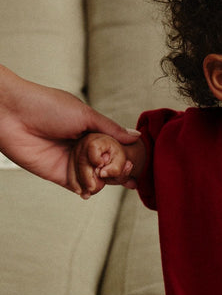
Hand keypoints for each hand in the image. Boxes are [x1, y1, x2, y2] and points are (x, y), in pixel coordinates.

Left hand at [0, 65, 138, 193]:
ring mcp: (72, 162)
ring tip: (100, 173)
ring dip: (102, 180)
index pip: (116, 149)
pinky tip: (91, 186)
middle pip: (108, 166)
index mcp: (91, 131)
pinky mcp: (59, 175)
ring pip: (97, 179)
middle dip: (117, 171)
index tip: (132, 161)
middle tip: (120, 169)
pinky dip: (88, 189)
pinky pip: (80, 187)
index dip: (125, 156)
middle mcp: (83, 148)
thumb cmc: (46, 106)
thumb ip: (111, 129)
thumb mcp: (85, 114)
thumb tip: (135, 137)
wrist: (13, 114)